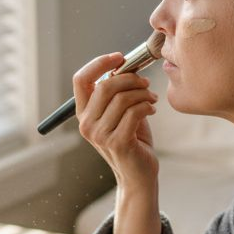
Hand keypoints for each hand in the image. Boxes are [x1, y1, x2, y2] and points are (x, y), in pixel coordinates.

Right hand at [74, 53, 159, 191]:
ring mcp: (100, 135)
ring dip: (142, 94)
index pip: (81, 79)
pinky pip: (134, 112)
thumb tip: (126, 66)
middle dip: (130, 78)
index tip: (120, 58)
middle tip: (145, 83)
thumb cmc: (132, 141)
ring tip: (152, 99)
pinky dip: (147, 106)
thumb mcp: (121, 113)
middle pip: (104, 86)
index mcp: (83, 114)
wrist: (138, 175)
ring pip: (122, 98)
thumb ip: (118, 93)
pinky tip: (152, 109)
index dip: (99, 63)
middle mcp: (86, 124)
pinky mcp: (117, 143)